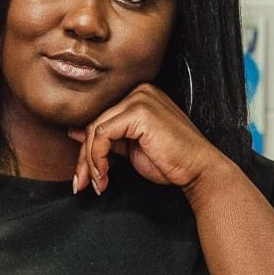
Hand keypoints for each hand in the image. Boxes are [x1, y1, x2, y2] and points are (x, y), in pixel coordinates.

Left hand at [68, 83, 226, 195]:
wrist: (198, 170)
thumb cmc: (171, 161)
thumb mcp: (131, 148)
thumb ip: (107, 139)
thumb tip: (75, 133)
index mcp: (139, 96)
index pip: (101, 119)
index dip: (87, 149)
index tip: (83, 174)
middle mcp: (139, 91)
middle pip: (95, 123)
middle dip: (85, 158)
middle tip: (83, 183)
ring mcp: (140, 98)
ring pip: (95, 129)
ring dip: (90, 161)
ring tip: (97, 183)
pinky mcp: (139, 111)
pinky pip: (103, 134)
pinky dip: (97, 157)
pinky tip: (104, 175)